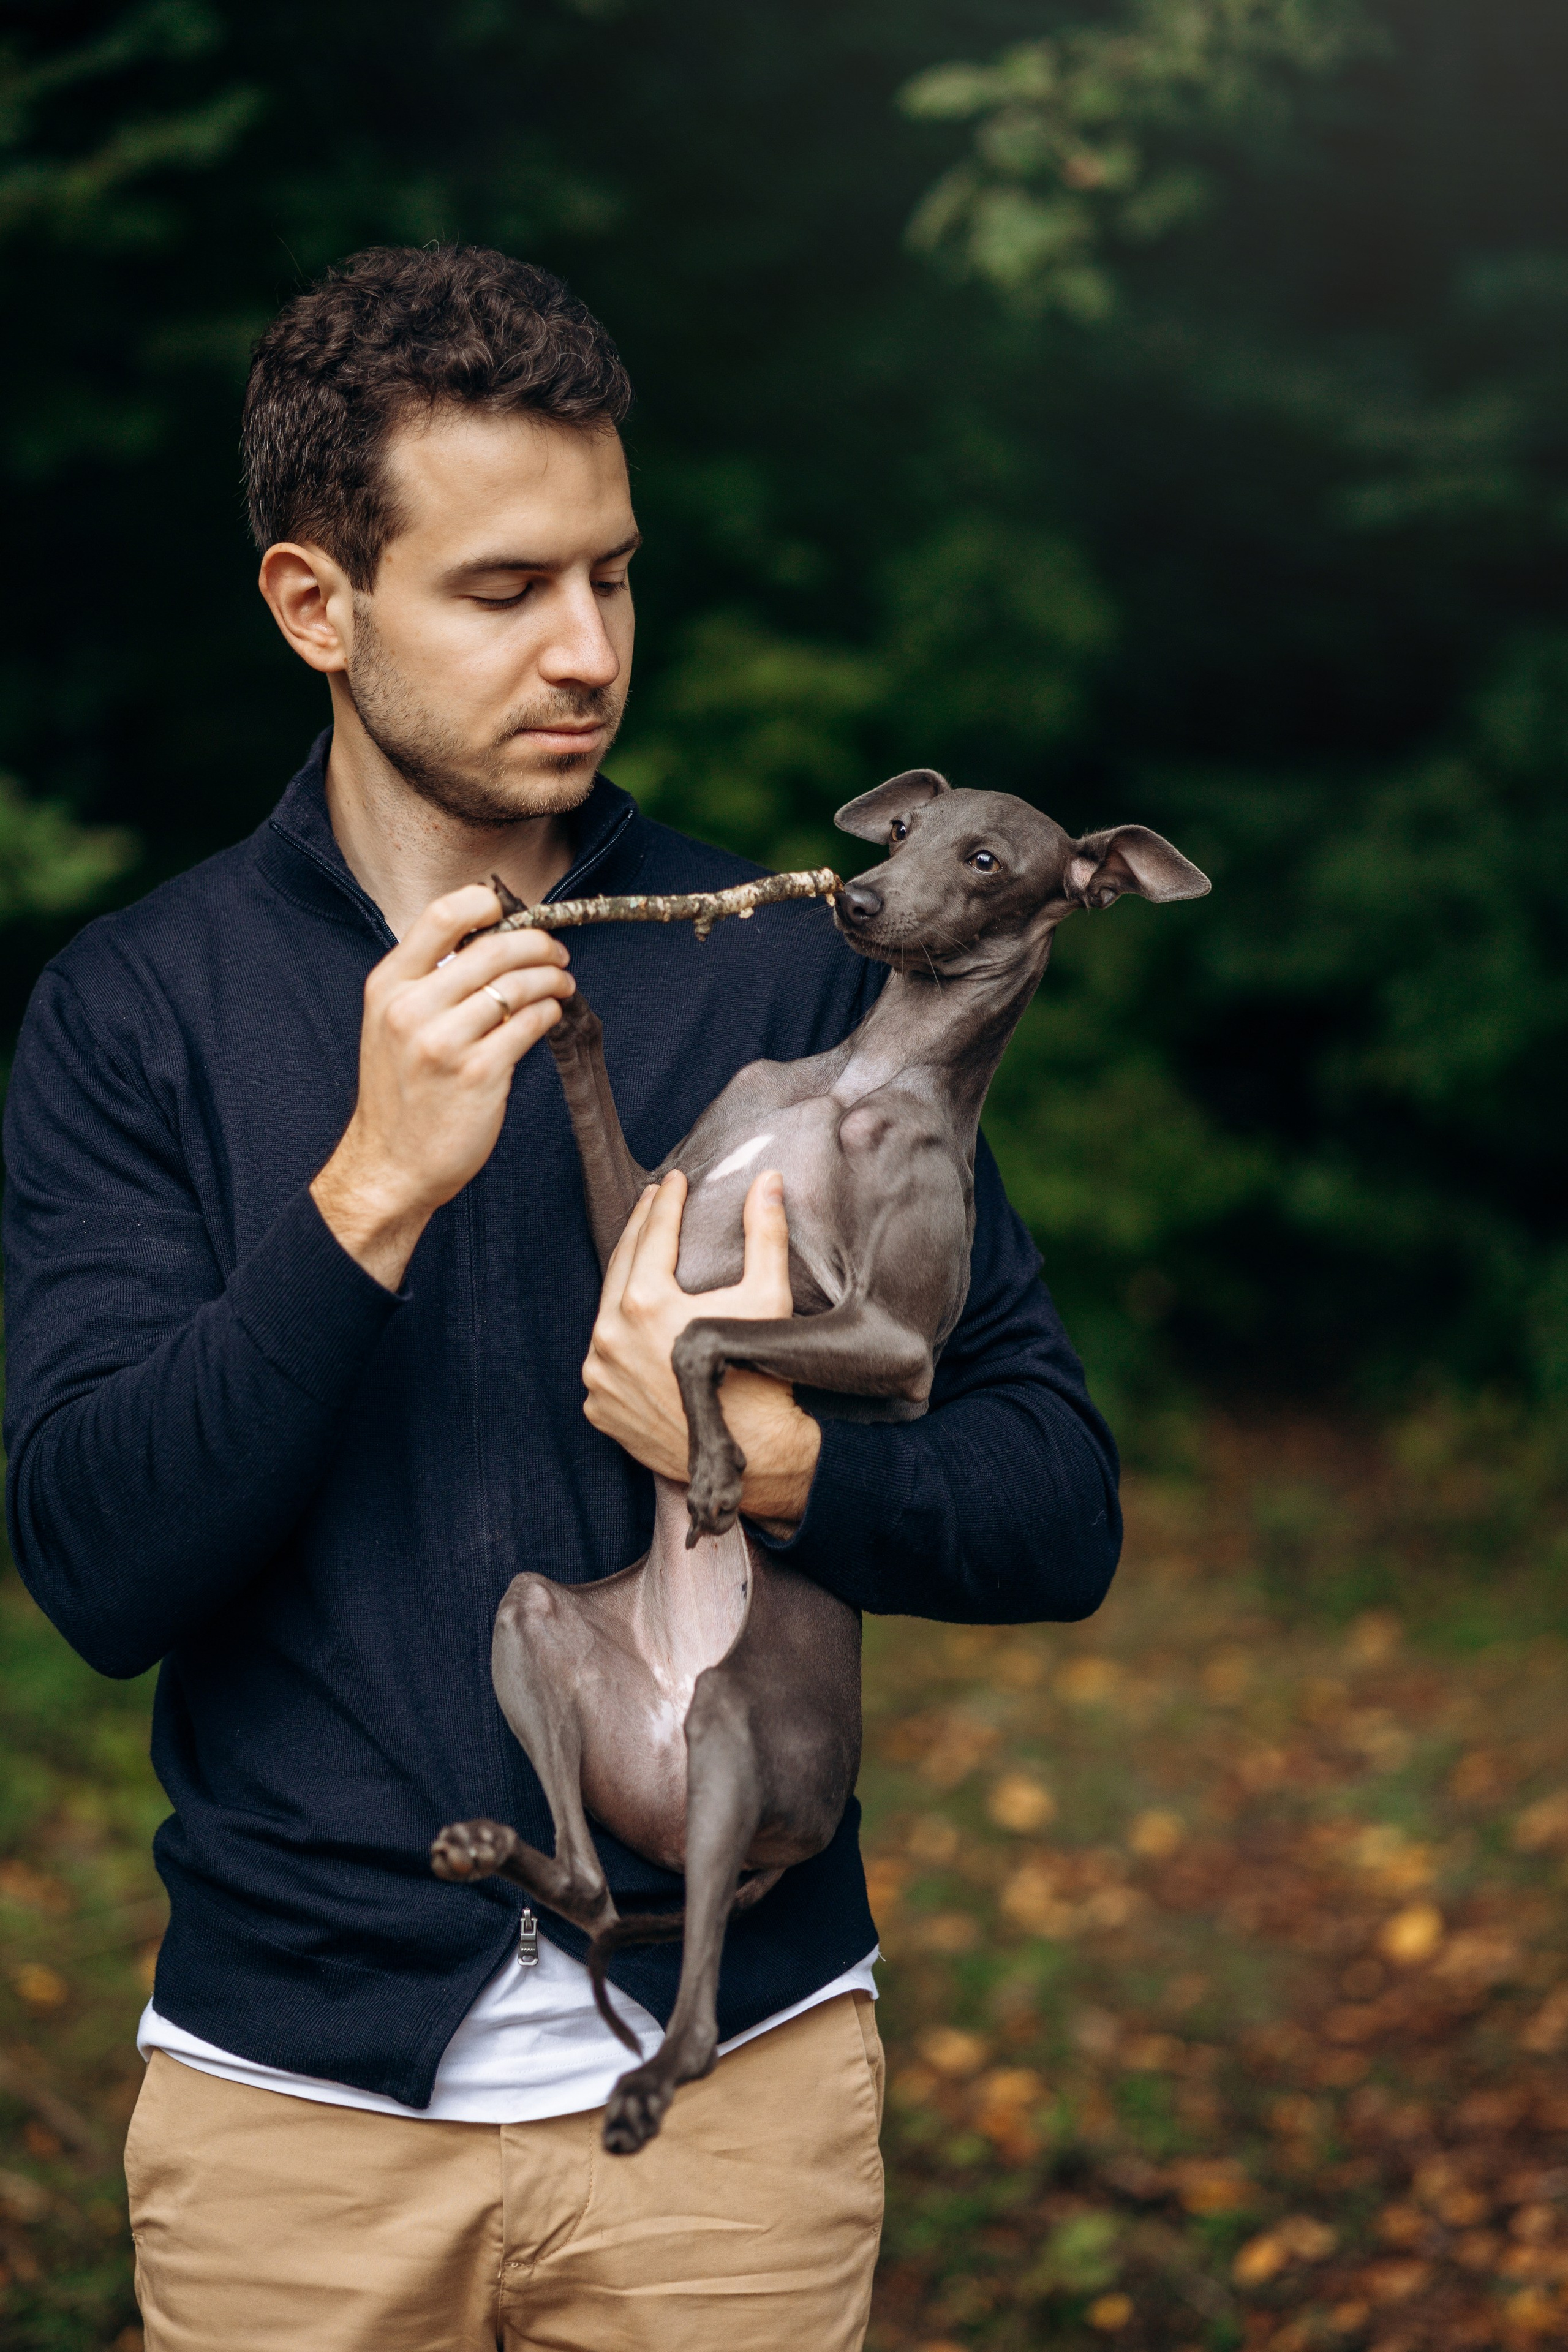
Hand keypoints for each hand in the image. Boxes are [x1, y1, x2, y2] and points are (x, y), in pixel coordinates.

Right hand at [312, 885, 574, 1288]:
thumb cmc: (400, 1094)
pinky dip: (549, 1014)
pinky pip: (528, 1026)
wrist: (390, 1165)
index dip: (485, 902)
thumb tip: (488, 940)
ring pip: (517, 985)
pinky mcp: (477, 1074)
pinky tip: (551, 1015)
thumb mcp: (392, 1025)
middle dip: (537, 942)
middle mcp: (411, 1009)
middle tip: (556, 951)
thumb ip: (428, 982)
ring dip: (551, 978)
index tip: (511, 911)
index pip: (441, 917)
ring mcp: (443, 1043)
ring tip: (561, 982)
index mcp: (388, 986)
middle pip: (492, 947)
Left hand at [583, 1168, 821, 1531]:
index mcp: (644, 1305)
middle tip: (654, 1200)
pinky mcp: (598, 1407)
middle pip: (621, 1266)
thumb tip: (768, 1181)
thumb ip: (764, 1234)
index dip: (667, 1204)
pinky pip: (605, 1361)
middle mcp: (609, 1339)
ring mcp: (599, 1376)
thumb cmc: (762, 1376)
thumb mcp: (767, 1297)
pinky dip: (620, 1340)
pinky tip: (637, 1326)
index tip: (675, 1181)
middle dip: (640, 1230)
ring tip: (646, 1258)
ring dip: (626, 1284)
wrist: (753, 1457)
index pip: (652, 1237)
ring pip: (607, 1314)